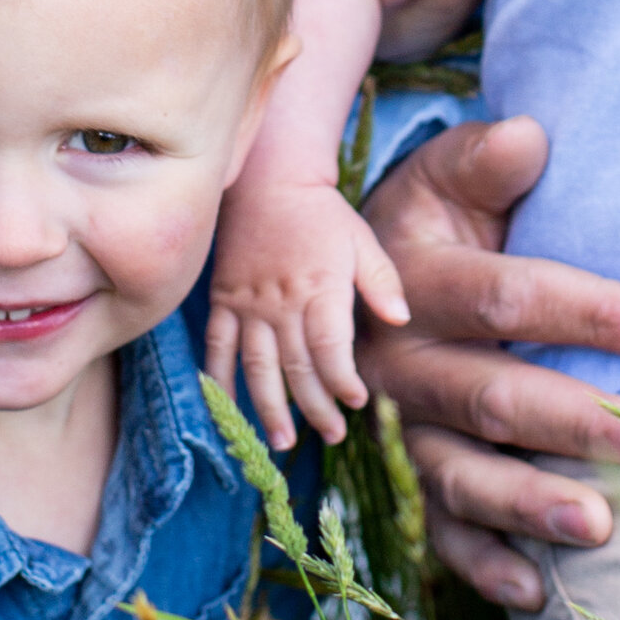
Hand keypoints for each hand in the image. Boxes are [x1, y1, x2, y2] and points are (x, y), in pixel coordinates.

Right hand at [207, 178, 399, 451]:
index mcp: (319, 289)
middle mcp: (281, 302)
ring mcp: (248, 303)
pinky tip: (226, 404)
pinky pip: (218, 344)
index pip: (329, 350)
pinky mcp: (224, 299)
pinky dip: (220, 376)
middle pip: (297, 368)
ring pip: (256, 366)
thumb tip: (402, 319)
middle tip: (332, 436)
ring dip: (269, 408)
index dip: (342, 382)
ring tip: (282, 442)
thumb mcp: (362, 240)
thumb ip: (381, 281)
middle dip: (315, 408)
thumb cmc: (322, 212)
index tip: (356, 403)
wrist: (268, 178)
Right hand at [354, 116, 619, 610]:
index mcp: (414, 284)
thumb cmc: (427, 222)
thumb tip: (530, 137)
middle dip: (587, 425)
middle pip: (495, 396)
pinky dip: (481, 566)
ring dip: (529, 504)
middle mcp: (398, 364)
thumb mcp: (440, 174)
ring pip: (460, 474)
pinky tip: (537, 592)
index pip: (507, 296)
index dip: (590, 313)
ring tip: (600, 526)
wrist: (341, 279)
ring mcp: (395, 431)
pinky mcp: (397, 482)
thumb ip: (483, 158)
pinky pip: (435, 534)